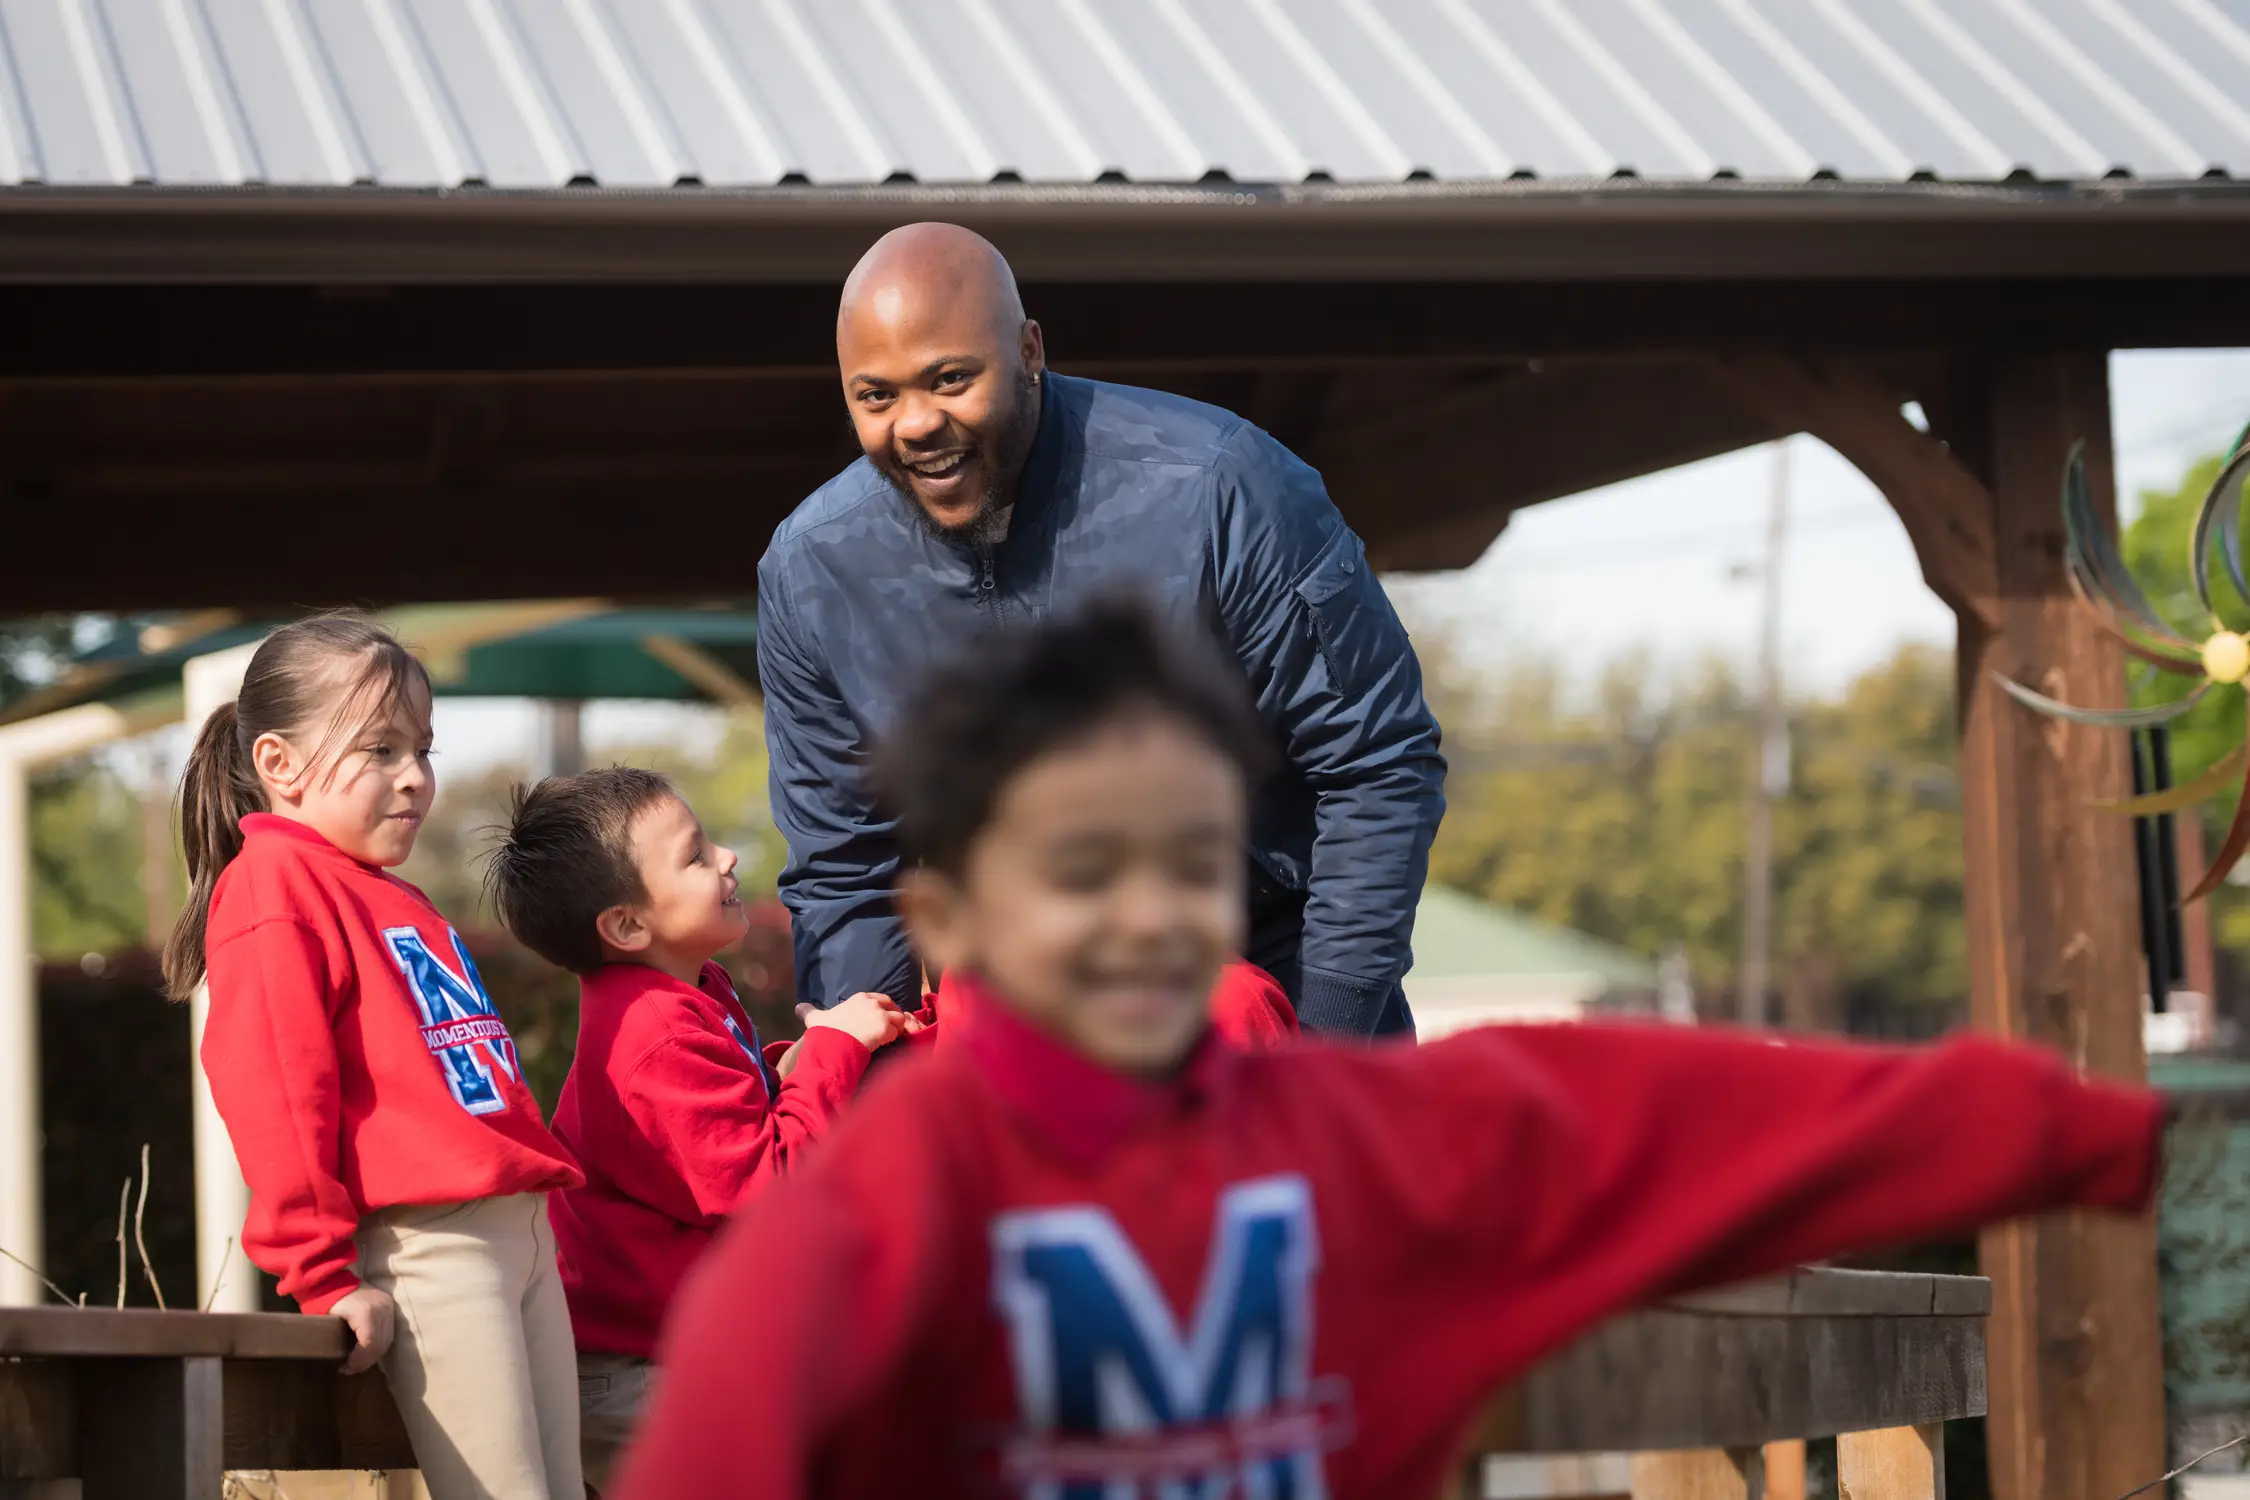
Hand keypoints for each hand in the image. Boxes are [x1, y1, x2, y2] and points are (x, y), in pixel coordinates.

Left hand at [331, 1285, 395, 1374]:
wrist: (332, 1280)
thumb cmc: (325, 1303)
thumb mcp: (329, 1324)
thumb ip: (340, 1342)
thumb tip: (343, 1361)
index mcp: (365, 1313)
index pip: (369, 1344)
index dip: (359, 1361)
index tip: (345, 1368)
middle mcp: (381, 1309)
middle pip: (380, 1344)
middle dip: (366, 1361)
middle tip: (351, 1368)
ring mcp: (387, 1305)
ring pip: (387, 1339)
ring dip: (374, 1354)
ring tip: (359, 1360)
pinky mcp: (389, 1305)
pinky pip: (389, 1330)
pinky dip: (380, 1343)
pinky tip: (368, 1348)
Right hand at [799, 992, 923, 1052]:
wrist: (833, 1044)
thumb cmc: (826, 1031)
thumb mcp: (815, 1018)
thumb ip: (809, 1011)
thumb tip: (798, 1007)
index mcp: (860, 997)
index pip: (878, 998)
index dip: (881, 1007)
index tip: (878, 1017)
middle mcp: (872, 1003)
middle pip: (892, 1006)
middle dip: (892, 1015)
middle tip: (889, 1027)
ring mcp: (881, 1015)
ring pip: (899, 1018)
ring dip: (896, 1028)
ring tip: (889, 1037)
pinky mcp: (886, 1028)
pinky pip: (897, 1032)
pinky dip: (894, 1038)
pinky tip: (886, 1044)